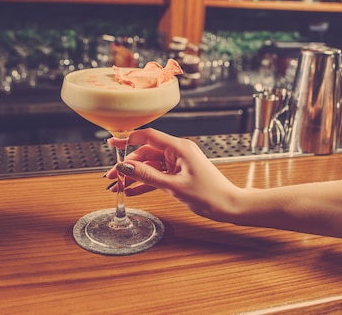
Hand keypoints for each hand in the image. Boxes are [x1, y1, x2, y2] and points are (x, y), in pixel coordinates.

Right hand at [106, 128, 241, 221]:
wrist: (228, 205)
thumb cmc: (209, 194)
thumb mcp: (174, 186)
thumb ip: (148, 176)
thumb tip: (127, 168)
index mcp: (179, 148)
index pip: (149, 136)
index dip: (128, 138)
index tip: (113, 143)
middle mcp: (178, 152)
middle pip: (146, 153)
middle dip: (128, 165)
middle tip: (112, 175)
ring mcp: (179, 163)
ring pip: (150, 166)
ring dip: (135, 176)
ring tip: (119, 186)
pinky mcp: (179, 174)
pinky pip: (158, 175)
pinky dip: (146, 182)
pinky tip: (133, 191)